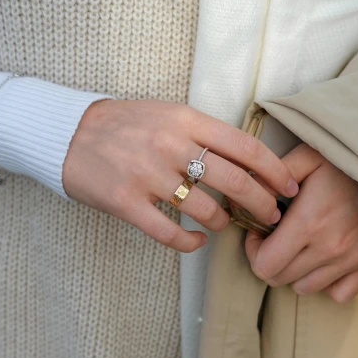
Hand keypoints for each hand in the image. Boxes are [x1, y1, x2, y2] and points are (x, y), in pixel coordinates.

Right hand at [63, 99, 298, 252]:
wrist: (68, 135)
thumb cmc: (125, 126)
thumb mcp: (168, 115)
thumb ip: (204, 134)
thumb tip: (248, 162)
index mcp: (186, 120)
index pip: (245, 147)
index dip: (275, 171)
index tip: (290, 189)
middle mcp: (171, 145)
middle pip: (234, 180)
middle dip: (261, 204)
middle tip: (270, 217)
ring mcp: (147, 175)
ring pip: (205, 209)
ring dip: (222, 223)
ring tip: (224, 224)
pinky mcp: (126, 203)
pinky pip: (169, 232)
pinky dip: (190, 243)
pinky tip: (196, 241)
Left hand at [245, 143, 357, 302]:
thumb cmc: (346, 161)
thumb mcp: (308, 155)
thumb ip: (274, 174)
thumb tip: (249, 194)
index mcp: (308, 223)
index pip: (264, 265)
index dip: (254, 252)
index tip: (260, 234)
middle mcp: (328, 249)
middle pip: (279, 279)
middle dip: (271, 260)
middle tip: (278, 239)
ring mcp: (350, 261)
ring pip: (304, 289)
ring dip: (296, 272)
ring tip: (301, 248)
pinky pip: (337, 294)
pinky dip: (327, 284)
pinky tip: (325, 263)